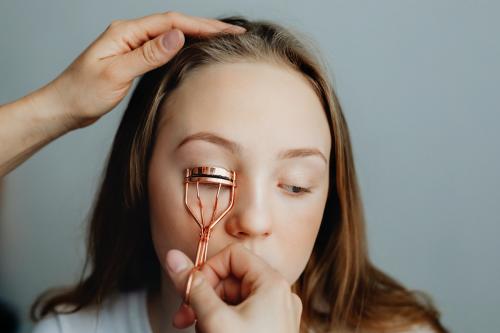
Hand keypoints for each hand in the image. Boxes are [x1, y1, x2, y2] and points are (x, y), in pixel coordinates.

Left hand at [43, 11, 244, 128]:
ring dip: (197, 35)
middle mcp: (131, 34)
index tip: (228, 31)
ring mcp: (132, 45)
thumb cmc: (83, 92)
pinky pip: (164, 48)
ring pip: (171, 35)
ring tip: (223, 39)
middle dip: (206, 27)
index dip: (203, 25)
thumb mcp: (117, 73)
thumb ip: (148, 54)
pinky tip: (196, 52)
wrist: (64, 107)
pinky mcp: (134, 59)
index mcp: (126, 32)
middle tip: (235, 33)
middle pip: (175, 24)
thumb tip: (178, 36)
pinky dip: (184, 48)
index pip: (172, 22)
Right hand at [165, 243, 302, 332]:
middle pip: (232, 279)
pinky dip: (221, 323)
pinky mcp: (269, 329)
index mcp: (272, 284)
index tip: (190, 290)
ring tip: (198, 330)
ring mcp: (275, 314)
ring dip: (209, 312)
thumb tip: (173, 257)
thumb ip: (193, 286)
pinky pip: (241, 316)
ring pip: (233, 300)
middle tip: (183, 316)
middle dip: (204, 296)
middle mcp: (278, 295)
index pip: (233, 256)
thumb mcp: (214, 318)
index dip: (208, 269)